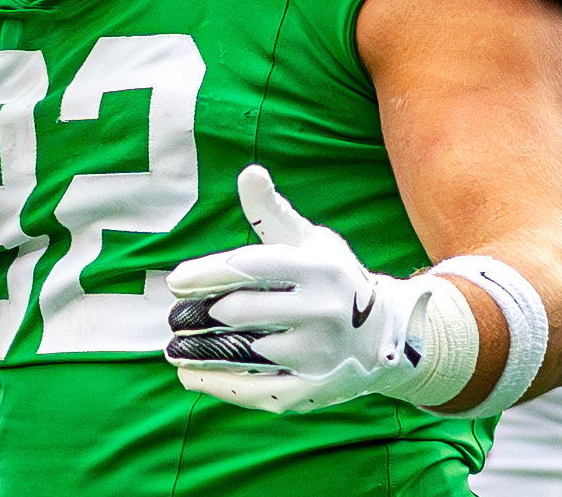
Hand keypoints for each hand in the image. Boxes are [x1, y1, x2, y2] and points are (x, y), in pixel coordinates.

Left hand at [164, 165, 457, 412]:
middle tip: (175, 316)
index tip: (175, 281)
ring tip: (173, 346)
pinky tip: (189, 375)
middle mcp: (323, 312)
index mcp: (318, 269)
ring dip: (199, 352)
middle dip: (198, 314)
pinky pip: (255, 391)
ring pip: (243, 354)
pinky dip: (217, 385)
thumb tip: (249, 172)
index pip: (249, 267)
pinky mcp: (314, 391)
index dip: (205, 273)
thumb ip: (273, 211)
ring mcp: (320, 355)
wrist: (388, 335)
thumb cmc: (333, 278)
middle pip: (240, 312)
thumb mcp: (311, 241)